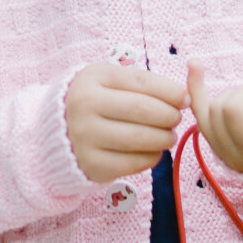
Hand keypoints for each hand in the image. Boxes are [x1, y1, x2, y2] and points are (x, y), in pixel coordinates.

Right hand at [66, 63, 190, 184]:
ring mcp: (85, 137)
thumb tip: (184, 97)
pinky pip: (133, 163)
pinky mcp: (91, 164)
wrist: (58, 133)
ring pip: (141, 138)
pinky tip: (153, 151)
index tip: (185, 99)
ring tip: (168, 136)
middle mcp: (84, 106)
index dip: (170, 91)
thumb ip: (144, 84)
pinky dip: (152, 157)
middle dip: (169, 115)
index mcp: (93, 78)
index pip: (142, 82)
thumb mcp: (110, 81)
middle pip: (143, 110)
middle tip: (176, 119)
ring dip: (164, 138)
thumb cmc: (95, 102)